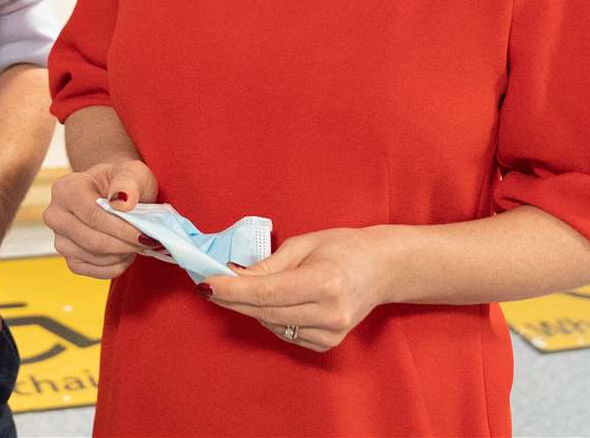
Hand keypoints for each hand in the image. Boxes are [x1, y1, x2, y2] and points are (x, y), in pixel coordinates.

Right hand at [41, 159, 158, 278]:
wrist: (118, 196)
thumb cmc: (124, 182)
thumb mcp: (132, 172)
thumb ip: (128, 181)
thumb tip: (121, 201)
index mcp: (65, 188)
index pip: (92, 215)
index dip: (121, 228)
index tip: (146, 234)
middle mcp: (55, 215)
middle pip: (92, 241)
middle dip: (124, 244)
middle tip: (148, 241)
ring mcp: (60, 240)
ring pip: (94, 257)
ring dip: (122, 254)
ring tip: (137, 241)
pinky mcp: (70, 259)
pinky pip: (94, 271)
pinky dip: (116, 265)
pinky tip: (126, 252)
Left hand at [201, 227, 391, 352]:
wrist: (382, 269)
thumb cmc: (344, 248)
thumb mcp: (304, 244)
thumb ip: (269, 265)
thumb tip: (234, 276)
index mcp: (325, 283)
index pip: (267, 292)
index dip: (233, 290)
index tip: (207, 284)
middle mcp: (329, 313)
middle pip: (265, 312)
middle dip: (233, 299)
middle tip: (211, 285)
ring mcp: (331, 333)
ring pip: (271, 324)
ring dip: (250, 307)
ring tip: (243, 288)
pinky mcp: (328, 344)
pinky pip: (285, 332)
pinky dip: (271, 317)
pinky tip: (274, 302)